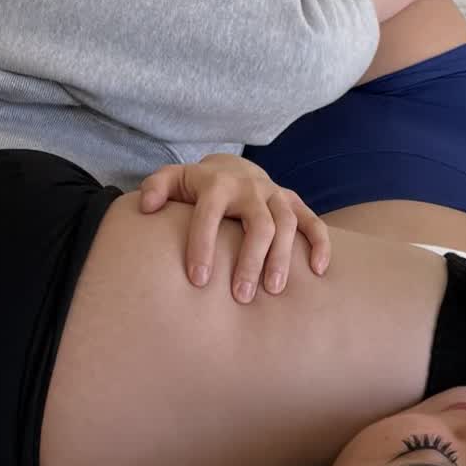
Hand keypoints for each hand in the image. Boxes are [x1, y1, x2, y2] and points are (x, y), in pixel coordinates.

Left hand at [137, 153, 330, 301]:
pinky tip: (318, 271)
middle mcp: (250, 188)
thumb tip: (146, 207)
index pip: (209, 215)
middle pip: (258, 224)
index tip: (198, 281)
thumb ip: (156, 188)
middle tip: (240, 296)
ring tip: (272, 291)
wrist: (232, 169)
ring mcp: (275, 195)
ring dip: (282, 258)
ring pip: (287, 225)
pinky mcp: (294, 203)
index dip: (203, 246)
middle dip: (250, 261)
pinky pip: (313, 221)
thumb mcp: (172, 179)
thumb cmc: (197, 186)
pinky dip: (320, 244)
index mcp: (217, 184)